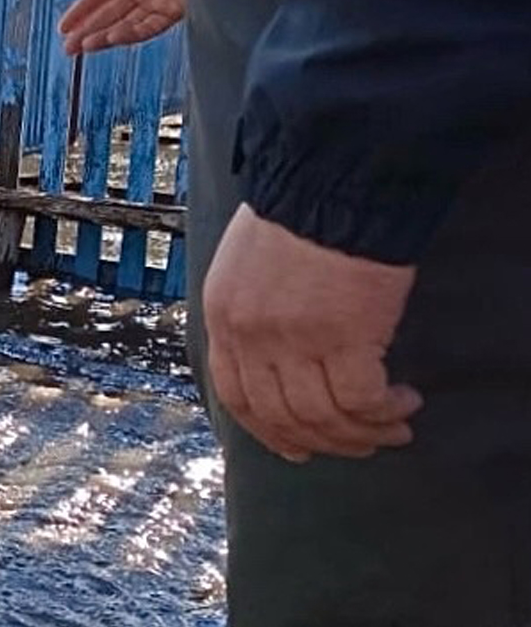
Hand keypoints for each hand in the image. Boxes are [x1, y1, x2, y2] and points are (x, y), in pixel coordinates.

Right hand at [58, 0, 185, 54]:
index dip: (82, 10)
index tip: (64, 27)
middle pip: (110, 14)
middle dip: (88, 31)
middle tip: (68, 48)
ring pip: (126, 24)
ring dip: (105, 36)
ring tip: (85, 46)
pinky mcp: (178, 8)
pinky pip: (149, 27)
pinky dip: (129, 34)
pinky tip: (112, 37)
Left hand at [203, 205, 422, 461]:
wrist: (332, 180)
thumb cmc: (298, 212)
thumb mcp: (244, 264)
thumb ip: (249, 311)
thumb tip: (273, 356)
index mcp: (222, 317)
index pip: (237, 396)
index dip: (267, 431)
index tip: (295, 447)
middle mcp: (251, 336)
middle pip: (281, 416)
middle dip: (323, 441)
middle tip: (359, 444)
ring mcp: (295, 340)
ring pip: (323, 416)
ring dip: (362, 432)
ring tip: (393, 426)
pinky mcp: (345, 336)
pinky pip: (361, 399)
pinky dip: (384, 410)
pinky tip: (403, 401)